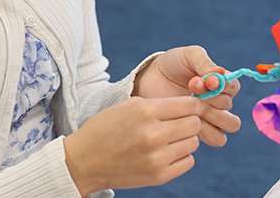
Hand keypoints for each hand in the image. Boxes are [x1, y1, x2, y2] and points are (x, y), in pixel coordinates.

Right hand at [64, 96, 203, 195]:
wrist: (85, 161)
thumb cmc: (106, 129)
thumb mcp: (128, 106)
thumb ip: (158, 104)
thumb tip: (188, 106)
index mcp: (145, 111)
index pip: (188, 104)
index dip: (193, 104)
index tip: (190, 106)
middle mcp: (153, 134)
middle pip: (194, 123)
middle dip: (190, 120)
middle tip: (179, 122)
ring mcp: (157, 158)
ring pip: (193, 143)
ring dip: (185, 138)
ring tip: (169, 137)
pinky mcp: (159, 176)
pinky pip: (188, 161)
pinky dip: (181, 156)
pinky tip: (166, 152)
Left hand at [133, 46, 240, 146]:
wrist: (150, 77)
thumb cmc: (174, 63)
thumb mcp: (189, 55)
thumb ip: (205, 63)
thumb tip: (220, 75)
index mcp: (221, 84)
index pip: (233, 87)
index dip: (222, 85)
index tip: (205, 80)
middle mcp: (218, 104)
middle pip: (232, 115)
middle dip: (215, 103)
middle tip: (194, 92)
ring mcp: (207, 119)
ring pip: (225, 131)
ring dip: (211, 118)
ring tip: (190, 106)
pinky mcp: (194, 130)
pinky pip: (212, 139)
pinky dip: (202, 131)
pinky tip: (184, 117)